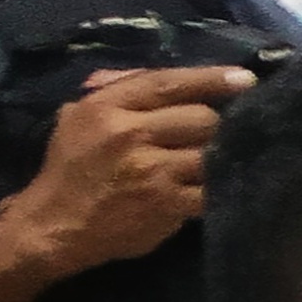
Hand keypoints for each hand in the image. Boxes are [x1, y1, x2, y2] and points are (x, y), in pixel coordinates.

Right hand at [0, 64, 249, 287]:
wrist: (57, 224)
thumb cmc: (71, 167)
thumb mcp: (79, 115)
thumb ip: (121, 91)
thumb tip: (169, 77)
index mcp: (107, 106)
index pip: (169, 83)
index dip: (211, 79)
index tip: (244, 79)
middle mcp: (131, 133)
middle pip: (201, 118)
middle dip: (216, 125)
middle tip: (221, 133)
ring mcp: (151, 170)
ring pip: (210, 153)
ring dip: (220, 157)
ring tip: (223, 159)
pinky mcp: (168, 204)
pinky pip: (210, 190)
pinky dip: (219, 189)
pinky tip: (221, 188)